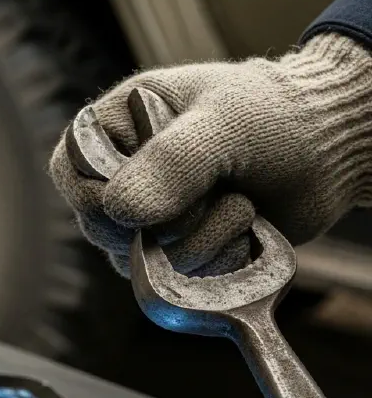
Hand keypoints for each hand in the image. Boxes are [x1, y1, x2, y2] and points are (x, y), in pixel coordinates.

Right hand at [49, 33, 371, 276]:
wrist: (330, 152)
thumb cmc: (276, 115)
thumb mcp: (226, 123)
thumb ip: (172, 161)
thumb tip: (120, 210)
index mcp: (119, 127)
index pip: (68, 169)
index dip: (93, 194)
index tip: (137, 201)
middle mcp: (124, 177)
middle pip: (99, 226)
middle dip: (163, 223)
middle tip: (214, 191)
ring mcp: (148, 220)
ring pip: (136, 262)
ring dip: (197, 243)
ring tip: (240, 204)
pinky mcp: (176, 253)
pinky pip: (171, 282)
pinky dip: (213, 264)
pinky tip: (242, 232)